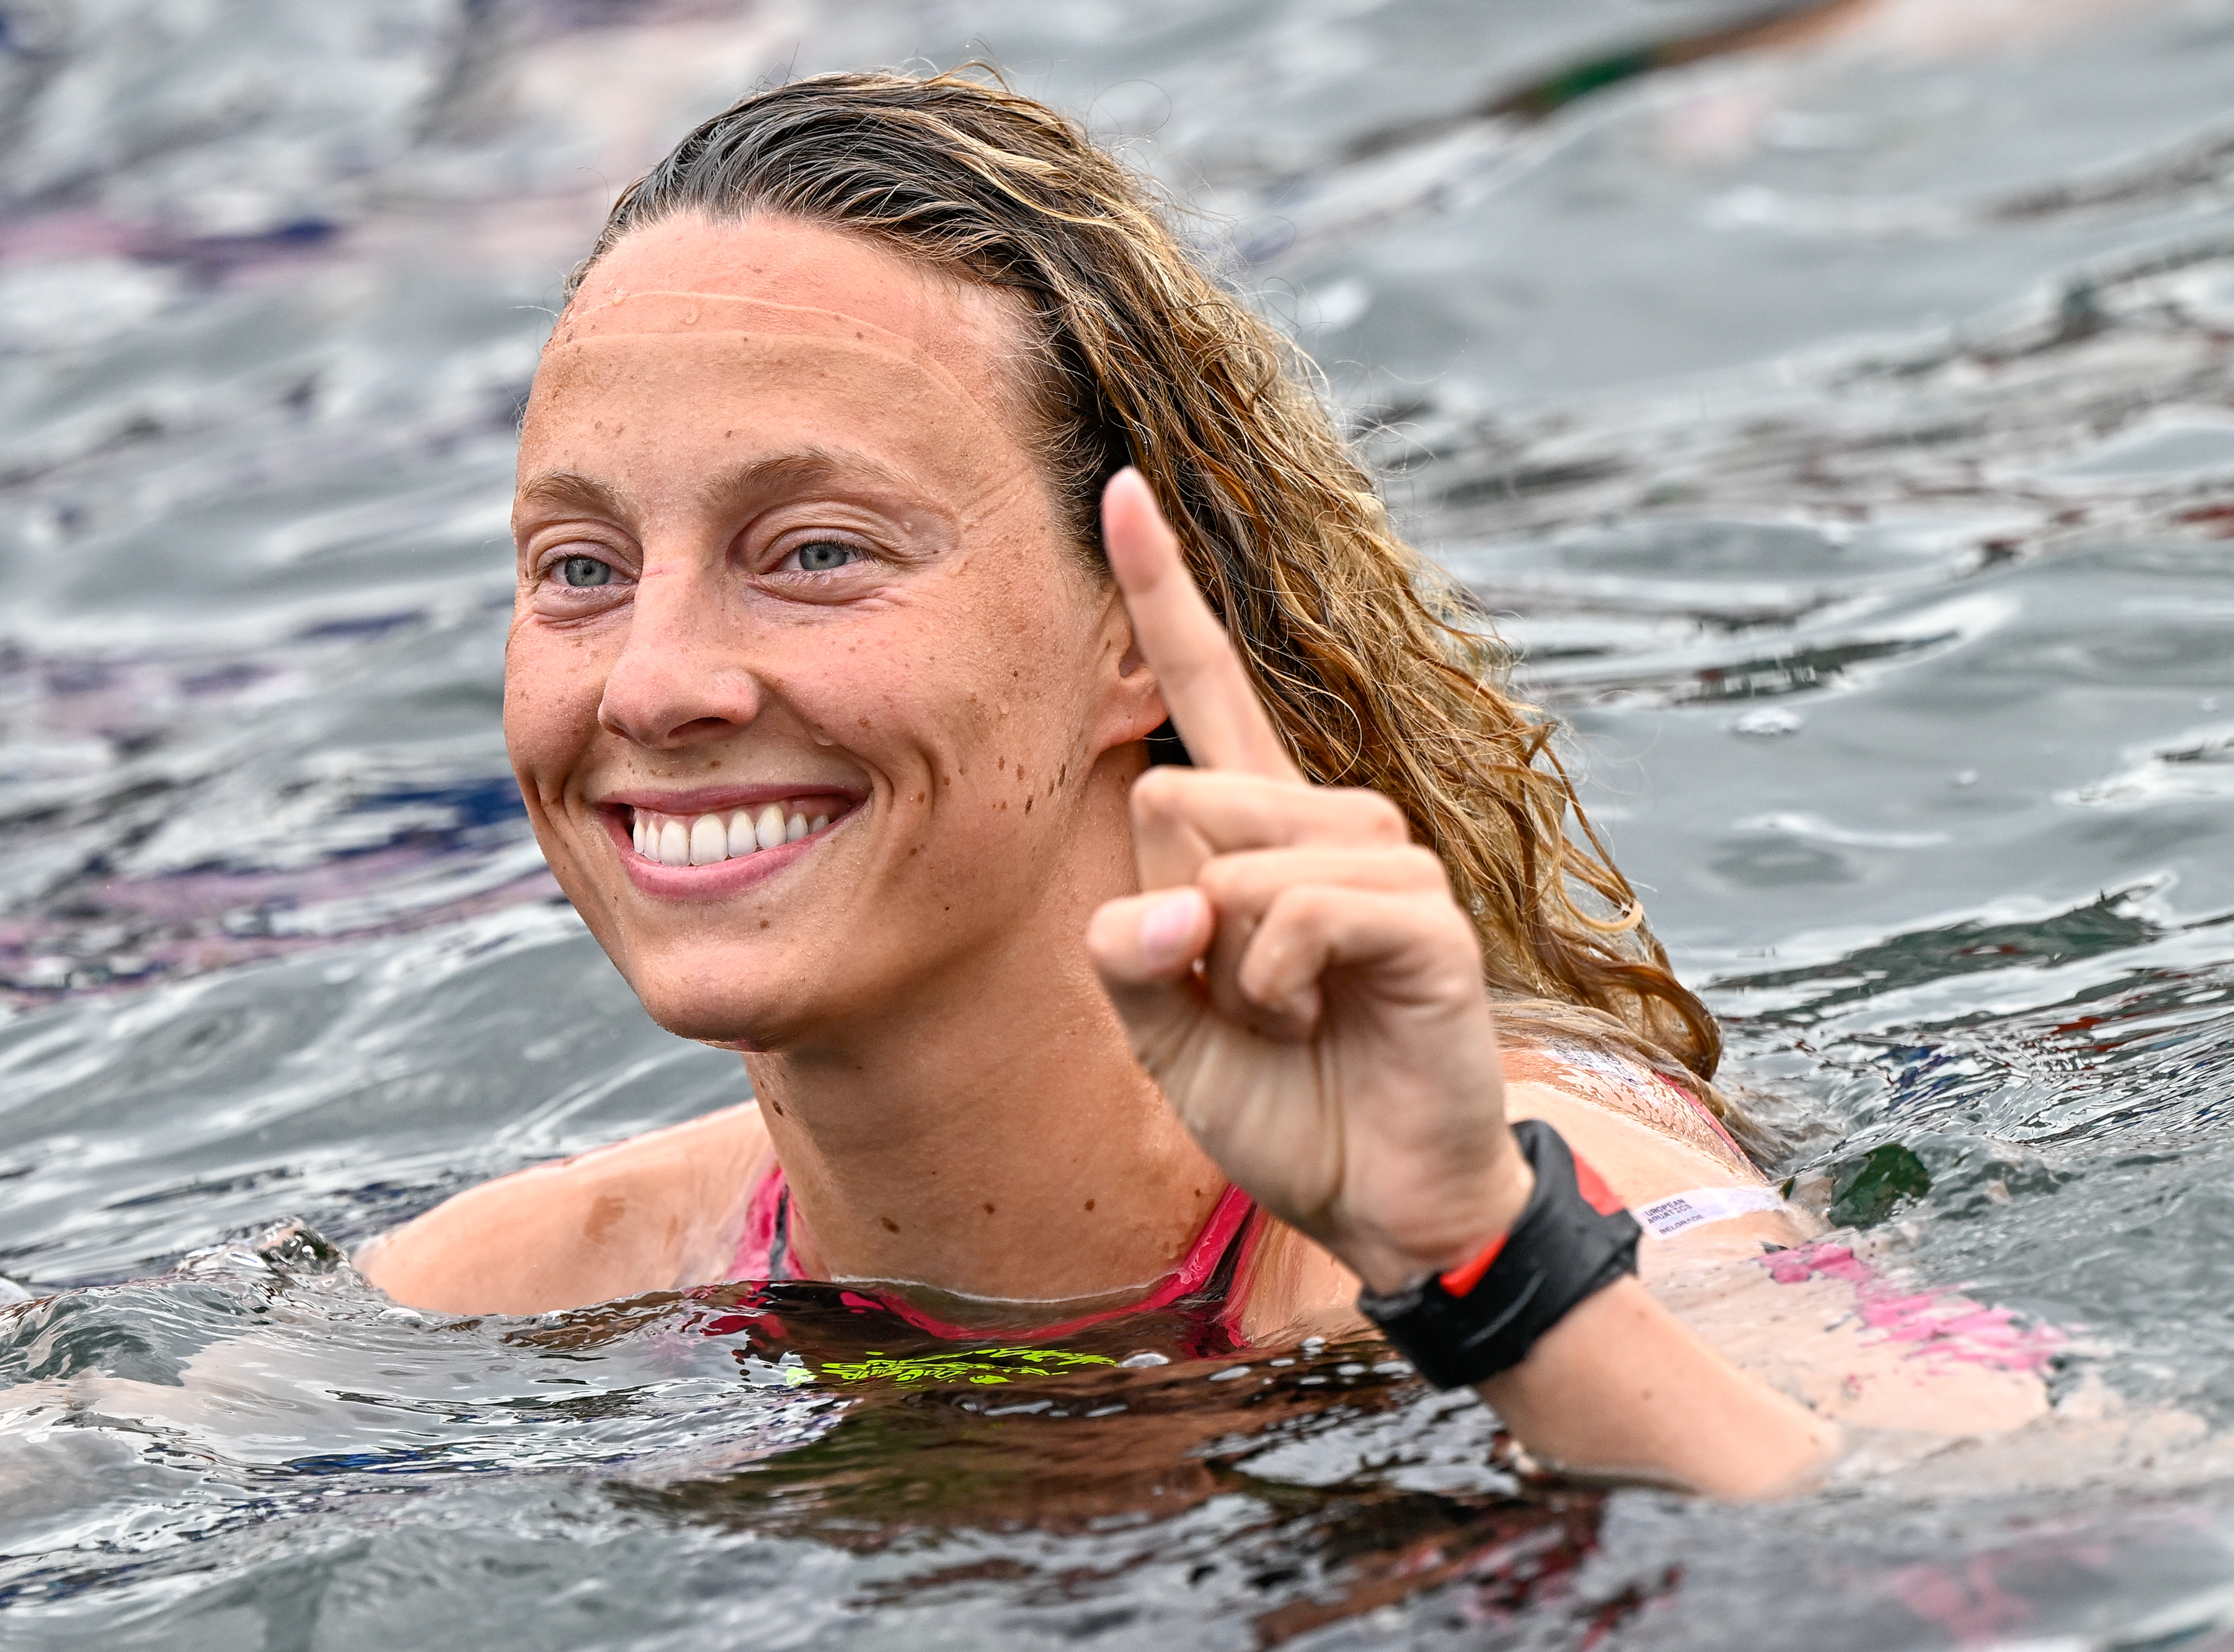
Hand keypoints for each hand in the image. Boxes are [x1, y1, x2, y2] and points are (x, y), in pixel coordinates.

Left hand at [1084, 471, 1532, 1294]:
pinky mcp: (1426, 909)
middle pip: (1171, 791)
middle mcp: (1325, 817)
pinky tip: (1322, 1018)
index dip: (1160, 588)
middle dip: (1172, 913)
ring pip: (1230, 858)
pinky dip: (1277, 984)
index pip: (1202, 685)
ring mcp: (1384, 854)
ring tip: (1291, 1014)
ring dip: (1229, 968)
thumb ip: (1127, 946)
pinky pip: (1297, 912)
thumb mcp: (1158, 1027)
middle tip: (1241, 996)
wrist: (1378, 1195)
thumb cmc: (1277, 1099)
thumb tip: (1177, 899)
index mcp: (1255, 827)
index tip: (1118, 483)